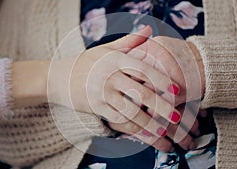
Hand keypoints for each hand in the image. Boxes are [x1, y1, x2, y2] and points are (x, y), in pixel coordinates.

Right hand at [48, 26, 195, 151]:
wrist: (59, 77)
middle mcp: (109, 76)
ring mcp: (102, 93)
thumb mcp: (106, 49)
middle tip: (176, 116)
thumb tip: (149, 29)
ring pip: (131, 110)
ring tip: (164, 130)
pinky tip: (144, 132)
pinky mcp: (96, 107)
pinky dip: (133, 127)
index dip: (162, 80)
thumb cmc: (87, 62)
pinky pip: (118, 119)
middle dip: (161, 106)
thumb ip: (129, 41)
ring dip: (149, 122)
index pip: (143, 70)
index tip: (176, 90)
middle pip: (141, 93)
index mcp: (115, 59)